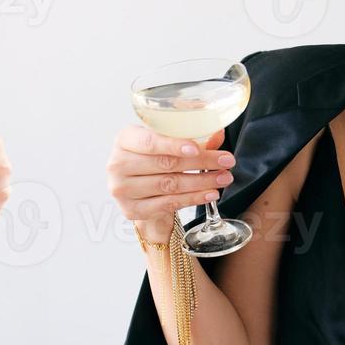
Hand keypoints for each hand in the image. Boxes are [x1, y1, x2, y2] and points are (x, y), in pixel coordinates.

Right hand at [107, 126, 235, 242]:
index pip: (149, 142)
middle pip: (165, 164)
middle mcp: (117, 164)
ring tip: (224, 178)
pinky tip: (210, 193)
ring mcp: (122, 189)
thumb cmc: (154, 160)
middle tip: (226, 161)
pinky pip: (168, 204)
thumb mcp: (167, 143)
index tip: (197, 148)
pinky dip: (192, 199)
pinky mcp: (132, 210)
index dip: (173, 145)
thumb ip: (192, 137)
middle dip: (200, 162)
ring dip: (201, 182)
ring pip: (169, 185)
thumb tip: (218, 134)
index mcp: (124, 140)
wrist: (139, 190)